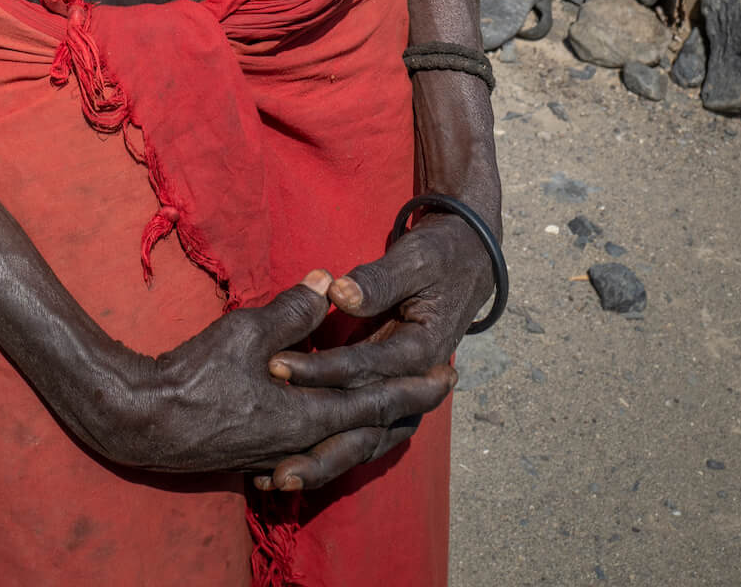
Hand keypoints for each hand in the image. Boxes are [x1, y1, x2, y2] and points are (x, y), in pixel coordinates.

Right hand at [101, 271, 453, 481]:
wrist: (144, 424)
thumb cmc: (194, 378)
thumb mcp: (245, 334)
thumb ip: (291, 312)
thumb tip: (327, 281)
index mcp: (307, 415)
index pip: (376, 401)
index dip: (413, 387)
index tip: (448, 375)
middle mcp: (303, 443)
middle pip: (370, 432)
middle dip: (407, 408)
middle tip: (439, 390)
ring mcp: (281, 455)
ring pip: (345, 445)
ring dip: (377, 424)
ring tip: (401, 408)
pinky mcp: (260, 456)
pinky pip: (317, 451)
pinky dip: (341, 438)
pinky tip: (340, 429)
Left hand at [259, 215, 492, 491]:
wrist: (467, 263)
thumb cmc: (437, 257)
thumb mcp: (414, 260)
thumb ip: (378, 280)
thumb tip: (340, 292)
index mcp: (422, 350)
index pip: (364, 367)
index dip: (319, 370)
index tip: (273, 368)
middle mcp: (416, 383)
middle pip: (366, 424)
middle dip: (320, 447)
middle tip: (277, 469)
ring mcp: (407, 396)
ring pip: (365, 441)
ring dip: (324, 463)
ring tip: (278, 483)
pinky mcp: (393, 399)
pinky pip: (362, 434)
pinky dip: (331, 453)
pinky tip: (293, 470)